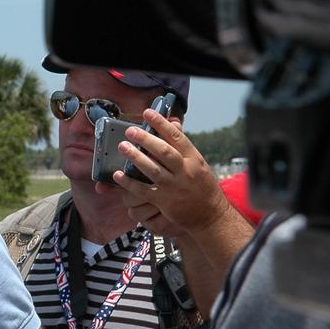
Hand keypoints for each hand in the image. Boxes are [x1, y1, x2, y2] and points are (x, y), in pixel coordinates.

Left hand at [111, 108, 231, 237]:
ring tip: (122, 146)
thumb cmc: (202, 185)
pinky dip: (129, 183)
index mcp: (193, 159)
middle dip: (146, 139)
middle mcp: (185, 171)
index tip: (148, 113)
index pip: (177, 137)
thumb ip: (183, 146)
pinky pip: (143, 191)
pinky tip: (118, 175)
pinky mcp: (164, 202)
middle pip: (164, 152)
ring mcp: (174, 187)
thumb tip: (172, 123)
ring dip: (136, 158)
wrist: (211, 215)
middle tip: (130, 131)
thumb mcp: (198, 163)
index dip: (161, 124)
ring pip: (153, 170)